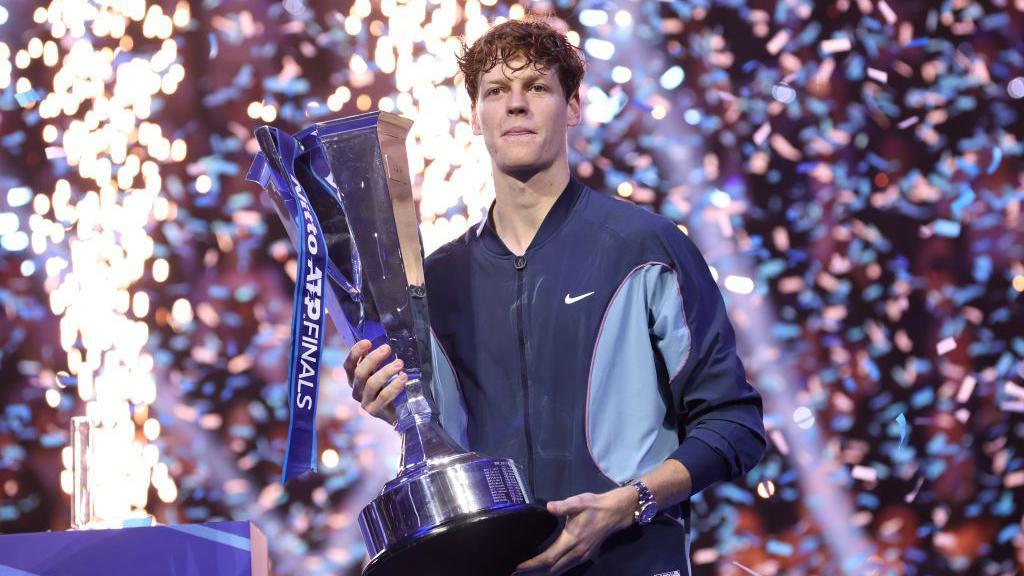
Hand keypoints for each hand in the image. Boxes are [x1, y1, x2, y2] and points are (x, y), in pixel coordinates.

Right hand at [342, 339, 406, 424]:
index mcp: (354, 379)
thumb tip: (383, 342)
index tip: (367, 342)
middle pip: (360, 373)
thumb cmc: (388, 387)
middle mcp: (356, 390)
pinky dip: (394, 386)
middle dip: (373, 359)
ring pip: (372, 384)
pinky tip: (403, 378)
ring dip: (386, 371)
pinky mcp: (374, 411)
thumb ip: (377, 361)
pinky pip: (384, 396)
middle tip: (387, 349)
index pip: (348, 365)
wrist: (398, 413)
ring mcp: (364, 402)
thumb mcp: (380, 372)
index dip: (355, 352)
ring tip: (400, 363)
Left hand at [513, 487, 636, 574]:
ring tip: (527, 574)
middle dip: (533, 573)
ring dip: (542, 574)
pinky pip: (566, 569)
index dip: (532, 565)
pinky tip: (546, 570)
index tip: (518, 567)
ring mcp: (581, 556)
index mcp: (571, 540)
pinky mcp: (585, 556)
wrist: (615, 512)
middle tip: (515, 574)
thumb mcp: (579, 501)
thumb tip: (549, 506)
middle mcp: (576, 553)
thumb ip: (564, 505)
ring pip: (559, 571)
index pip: (548, 559)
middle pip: (551, 570)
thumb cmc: (595, 506)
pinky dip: (553, 572)